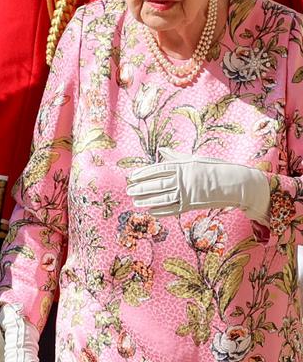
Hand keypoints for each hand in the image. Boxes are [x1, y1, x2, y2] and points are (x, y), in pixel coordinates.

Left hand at [127, 148, 269, 224]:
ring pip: (162, 198)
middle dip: (141, 188)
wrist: (234, 183)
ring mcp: (187, 194)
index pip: (158, 170)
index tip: (132, 177)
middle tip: (129, 190)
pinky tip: (150, 211)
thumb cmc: (214, 168)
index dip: (144, 174)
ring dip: (147, 200)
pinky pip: (173, 209)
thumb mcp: (194, 159)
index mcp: (183, 167)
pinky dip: (161, 211)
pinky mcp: (192, 205)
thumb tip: (162, 150)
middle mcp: (183, 180)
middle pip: (157, 185)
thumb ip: (176, 157)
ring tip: (135, 201)